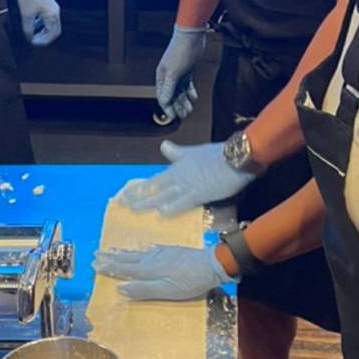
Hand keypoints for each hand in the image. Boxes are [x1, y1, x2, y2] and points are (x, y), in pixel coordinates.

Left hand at [6, 0, 61, 45]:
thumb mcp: (26, 14)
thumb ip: (28, 28)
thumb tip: (29, 37)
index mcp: (52, 15)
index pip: (53, 34)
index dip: (44, 41)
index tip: (33, 42)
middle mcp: (54, 11)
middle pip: (53, 30)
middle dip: (43, 37)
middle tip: (33, 40)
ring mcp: (50, 7)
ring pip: (48, 23)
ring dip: (41, 30)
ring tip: (31, 33)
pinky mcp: (45, 3)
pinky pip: (44, 17)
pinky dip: (39, 23)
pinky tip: (30, 23)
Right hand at [93, 244, 233, 300]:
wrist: (212, 264)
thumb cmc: (190, 282)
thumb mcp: (167, 291)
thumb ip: (144, 289)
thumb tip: (120, 288)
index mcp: (149, 270)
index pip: (124, 269)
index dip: (109, 268)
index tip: (94, 265)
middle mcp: (151, 259)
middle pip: (127, 259)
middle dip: (110, 258)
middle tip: (95, 254)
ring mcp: (161, 253)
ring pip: (136, 253)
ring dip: (121, 252)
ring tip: (110, 250)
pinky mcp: (170, 250)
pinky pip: (148, 248)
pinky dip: (139, 248)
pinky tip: (139, 248)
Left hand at [117, 140, 254, 212]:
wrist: (237, 156)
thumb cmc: (218, 154)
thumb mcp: (193, 151)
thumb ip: (177, 152)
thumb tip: (164, 145)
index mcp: (177, 168)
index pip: (154, 180)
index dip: (140, 187)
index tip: (127, 193)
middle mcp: (179, 176)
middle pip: (154, 187)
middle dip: (138, 195)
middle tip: (122, 203)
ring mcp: (188, 185)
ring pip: (164, 194)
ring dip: (148, 202)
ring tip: (133, 209)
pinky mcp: (200, 192)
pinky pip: (184, 201)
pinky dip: (173, 206)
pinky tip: (161, 212)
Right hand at [156, 24, 207, 120]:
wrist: (191, 37)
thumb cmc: (180, 53)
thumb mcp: (174, 72)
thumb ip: (168, 87)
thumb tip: (164, 101)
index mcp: (162, 77)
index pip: (163, 96)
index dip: (168, 107)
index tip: (173, 117)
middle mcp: (168, 76)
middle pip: (172, 95)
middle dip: (177, 106)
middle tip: (184, 116)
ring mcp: (178, 73)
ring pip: (180, 91)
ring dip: (184, 101)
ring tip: (189, 110)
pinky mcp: (187, 70)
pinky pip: (187, 84)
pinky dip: (190, 91)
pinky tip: (194, 97)